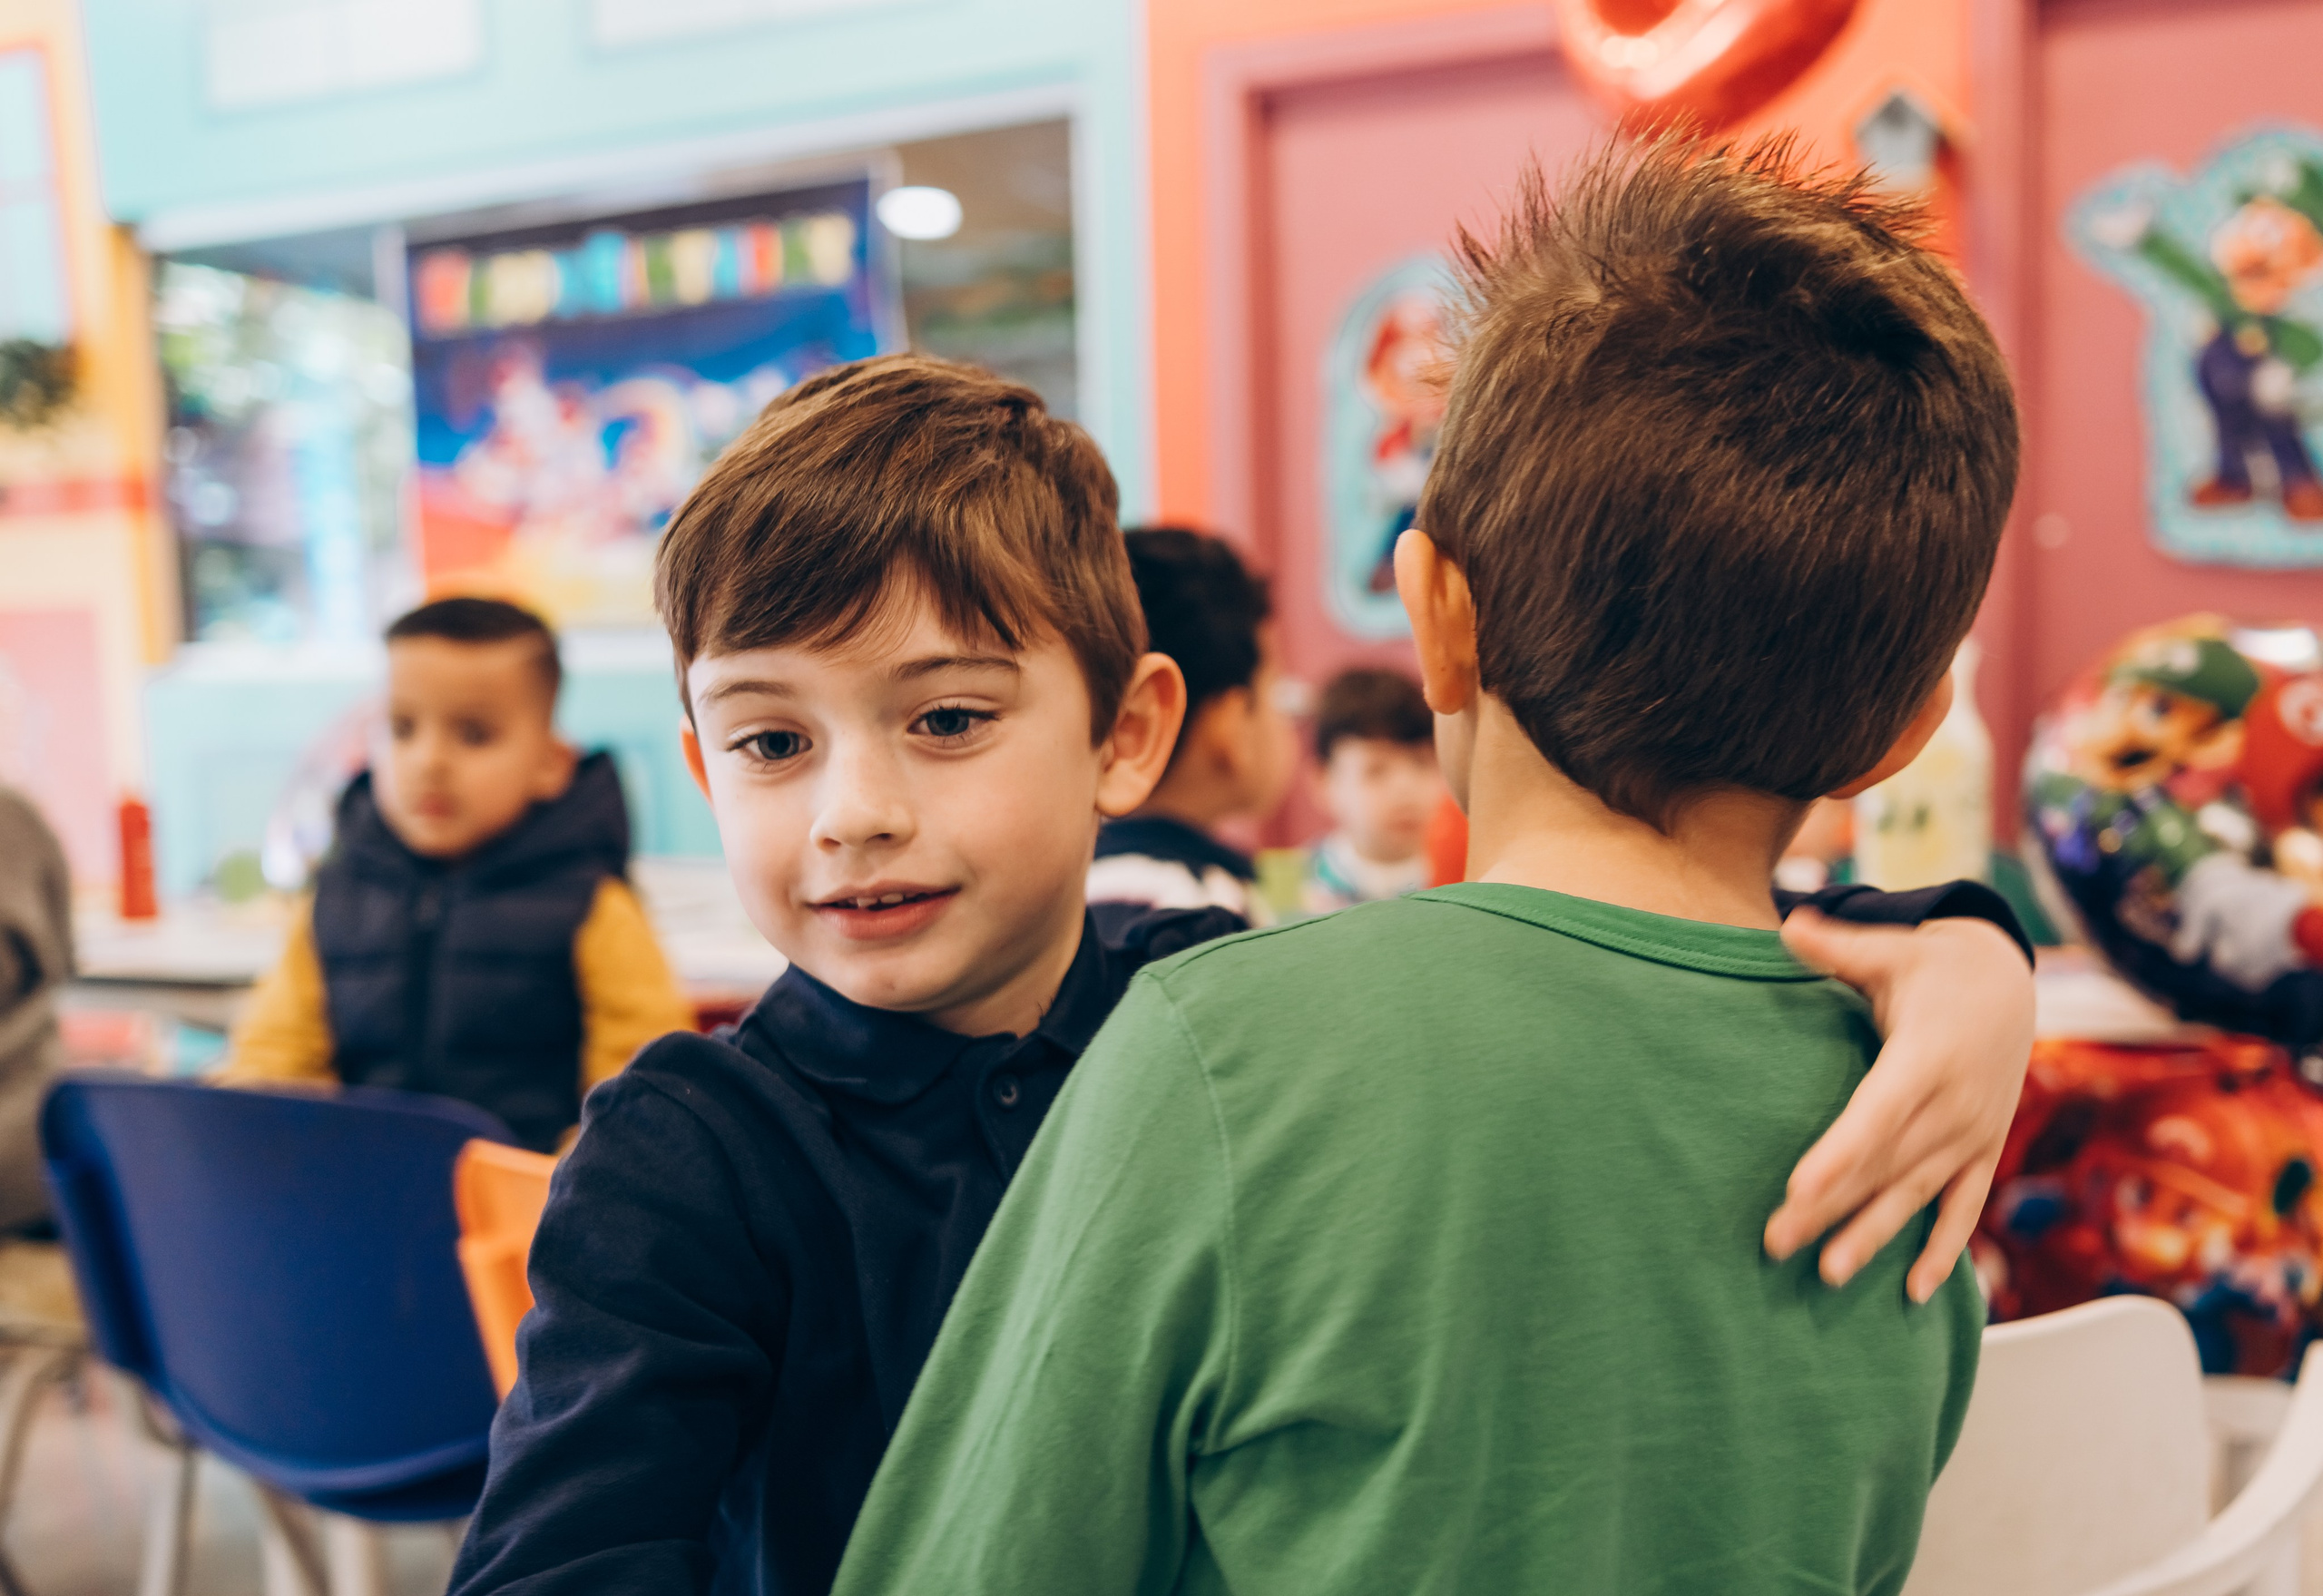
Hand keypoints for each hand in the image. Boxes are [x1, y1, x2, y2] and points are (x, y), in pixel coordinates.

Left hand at [1765, 910, 2033, 1301]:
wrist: (2008, 984)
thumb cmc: (1931, 965)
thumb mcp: (1893, 948)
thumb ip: (1839, 946)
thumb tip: (1791, 924)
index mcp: (1928, 1056)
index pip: (1877, 1113)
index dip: (1841, 1151)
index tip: (1800, 1187)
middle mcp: (1956, 1103)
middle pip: (1884, 1164)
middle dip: (1831, 1206)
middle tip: (1776, 1243)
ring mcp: (1974, 1132)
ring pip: (1916, 1194)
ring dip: (1873, 1235)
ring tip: (1827, 1273)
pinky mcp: (1983, 1150)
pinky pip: (1963, 1207)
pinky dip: (1944, 1250)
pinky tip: (1914, 1293)